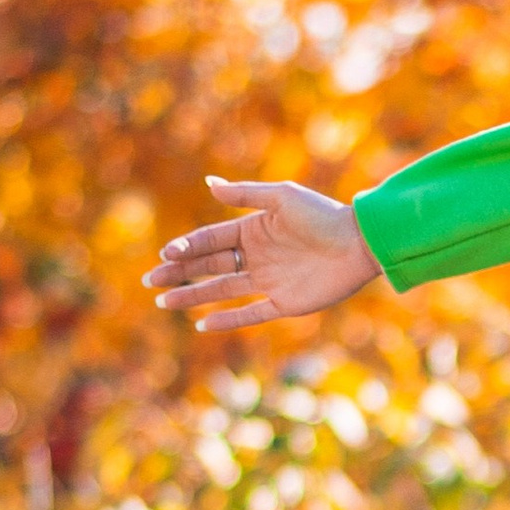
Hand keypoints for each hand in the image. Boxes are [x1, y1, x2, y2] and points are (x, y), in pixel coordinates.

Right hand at [143, 179, 380, 335]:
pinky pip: (250, 314)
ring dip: (192, 297)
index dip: (187, 247)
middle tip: (150, 281)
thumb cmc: (323, 215)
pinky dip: (227, 320)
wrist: (359, 244)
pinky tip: (202, 326)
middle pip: (209, 266)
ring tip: (163, 303)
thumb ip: (245, 194)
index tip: (166, 254)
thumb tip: (209, 184)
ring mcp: (268, 281)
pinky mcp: (284, 304)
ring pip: (221, 291)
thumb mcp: (282, 197)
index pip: (210, 240)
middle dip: (178, 273)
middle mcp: (256, 256)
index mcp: (252, 230)